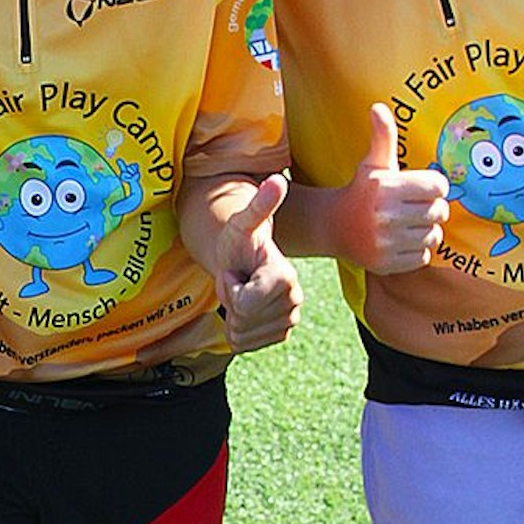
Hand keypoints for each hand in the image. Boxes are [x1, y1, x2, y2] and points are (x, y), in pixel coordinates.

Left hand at [213, 174, 300, 352]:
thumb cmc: (239, 239)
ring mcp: (289, 319)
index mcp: (285, 276)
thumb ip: (260, 205)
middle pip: (242, 320)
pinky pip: (246, 344)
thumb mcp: (242, 222)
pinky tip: (244, 308)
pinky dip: (237, 329)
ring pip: (242, 335)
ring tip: (241, 290)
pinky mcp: (281, 333)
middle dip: (230, 300)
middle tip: (238, 279)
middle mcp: (294, 300)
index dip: (230, 287)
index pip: (244, 304)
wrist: (242, 259)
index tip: (236, 270)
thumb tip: (277, 179)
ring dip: (232, 315)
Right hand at [334, 104, 449, 274]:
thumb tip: (378, 107)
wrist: (334, 226)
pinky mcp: (387, 263)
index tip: (421, 187)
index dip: (433, 185)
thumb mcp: (373, 163)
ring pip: (434, 236)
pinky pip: (423, 257)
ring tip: (409, 223)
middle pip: (439, 212)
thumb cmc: (362, 191)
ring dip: (426, 230)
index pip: (438, 186)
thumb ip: (382, 136)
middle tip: (415, 206)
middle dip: (432, 208)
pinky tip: (401, 240)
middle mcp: (386, 215)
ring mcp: (387, 242)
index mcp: (386, 187)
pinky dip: (417, 250)